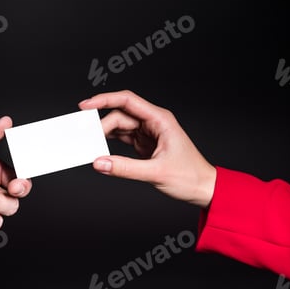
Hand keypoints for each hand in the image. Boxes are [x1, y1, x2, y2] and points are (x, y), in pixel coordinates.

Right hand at [79, 90, 215, 207]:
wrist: (204, 188)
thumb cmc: (190, 177)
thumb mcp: (155, 173)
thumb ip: (124, 168)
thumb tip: (99, 163)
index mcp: (160, 120)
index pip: (127, 101)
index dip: (104, 100)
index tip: (86, 105)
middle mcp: (153, 122)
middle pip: (120, 115)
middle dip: (102, 126)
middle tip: (87, 140)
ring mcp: (148, 133)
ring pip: (119, 126)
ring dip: (105, 134)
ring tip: (91, 143)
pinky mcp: (144, 144)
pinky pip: (122, 138)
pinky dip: (110, 142)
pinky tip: (101, 148)